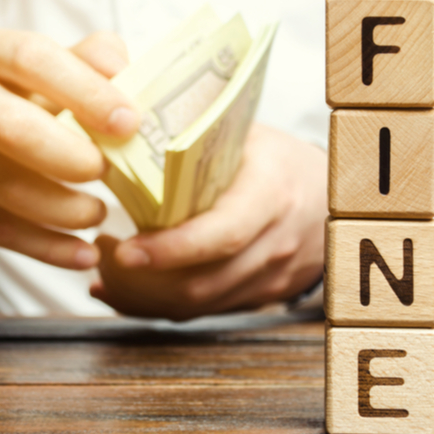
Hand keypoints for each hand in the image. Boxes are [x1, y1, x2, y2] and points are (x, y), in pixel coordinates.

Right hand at [0, 30, 138, 269]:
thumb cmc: (12, 100)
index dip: (85, 91)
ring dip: (64, 210)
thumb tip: (134, 74)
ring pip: (6, 188)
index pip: (35, 60)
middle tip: (108, 172)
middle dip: (71, 158)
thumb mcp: (42, 71)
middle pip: (15, 130)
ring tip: (99, 214)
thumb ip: (89, 62)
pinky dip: (48, 248)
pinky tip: (84, 255)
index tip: (128, 122)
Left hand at [91, 124, 326, 320]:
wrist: (331, 196)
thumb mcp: (246, 135)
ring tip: (108, 269)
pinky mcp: (260, 297)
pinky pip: (204, 312)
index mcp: (271, 194)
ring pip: (198, 305)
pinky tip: (128, 288)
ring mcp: (271, 277)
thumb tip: (124, 122)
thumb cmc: (277, 159)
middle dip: (144, 280)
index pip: (221, 234)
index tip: (124, 251)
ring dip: (146, 295)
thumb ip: (195, 135)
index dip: (171, 250)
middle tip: (102, 255)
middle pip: (204, 281)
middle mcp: (275, 242)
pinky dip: (160, 304)